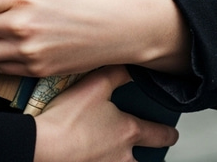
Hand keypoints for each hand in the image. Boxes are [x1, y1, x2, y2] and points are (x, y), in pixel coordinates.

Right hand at [33, 66, 178, 161]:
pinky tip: (89, 153)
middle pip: (143, 159)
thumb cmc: (68, 118)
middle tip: (141, 147)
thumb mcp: (94, 84)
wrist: (44, 146)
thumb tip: (133, 65)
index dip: (167, 133)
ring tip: (108, 148)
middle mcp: (123, 156)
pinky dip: (99, 160)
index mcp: (128, 131)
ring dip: (120, 158)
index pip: (159, 135)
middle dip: (145, 153)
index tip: (171, 133)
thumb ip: (117, 72)